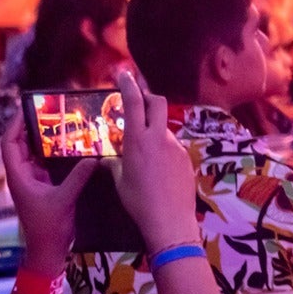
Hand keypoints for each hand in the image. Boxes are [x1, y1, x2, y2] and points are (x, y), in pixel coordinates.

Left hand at [1, 113, 99, 273]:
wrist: (48, 250)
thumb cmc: (48, 227)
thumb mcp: (64, 199)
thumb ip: (77, 177)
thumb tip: (93, 157)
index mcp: (19, 176)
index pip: (9, 145)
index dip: (15, 125)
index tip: (27, 108)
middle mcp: (23, 175)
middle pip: (20, 145)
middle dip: (31, 127)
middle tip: (49, 111)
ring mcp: (33, 180)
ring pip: (34, 153)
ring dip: (44, 138)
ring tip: (62, 122)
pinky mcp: (45, 186)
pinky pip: (47, 163)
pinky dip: (55, 152)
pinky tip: (71, 145)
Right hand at [109, 69, 200, 250]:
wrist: (171, 220)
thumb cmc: (139, 202)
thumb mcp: (120, 182)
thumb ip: (114, 164)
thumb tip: (106, 159)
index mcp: (138, 141)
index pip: (134, 103)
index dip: (128, 85)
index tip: (123, 73)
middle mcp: (159, 138)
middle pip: (157, 103)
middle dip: (147, 96)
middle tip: (137, 98)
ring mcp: (176, 146)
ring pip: (163, 127)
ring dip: (153, 129)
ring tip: (142, 150)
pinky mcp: (186, 156)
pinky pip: (171, 145)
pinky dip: (162, 147)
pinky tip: (157, 167)